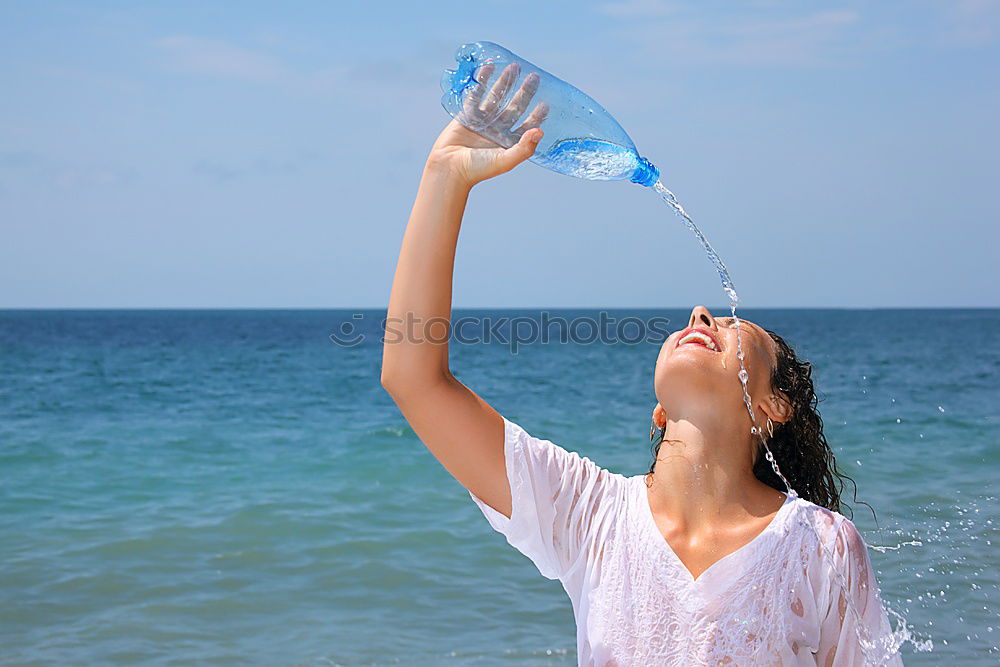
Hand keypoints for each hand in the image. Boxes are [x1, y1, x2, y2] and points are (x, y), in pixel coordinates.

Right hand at [428, 62, 549, 186]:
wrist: (449, 168)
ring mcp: (483, 121)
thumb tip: (541, 131)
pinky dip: (482, 80)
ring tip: (514, 67)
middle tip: (534, 77)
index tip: (545, 103)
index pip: (527, 125)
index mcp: (509, 141)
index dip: (537, 115)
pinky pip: (477, 93)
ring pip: (497, 97)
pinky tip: (489, 67)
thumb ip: (524, 148)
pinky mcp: (468, 114)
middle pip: (515, 107)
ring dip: (505, 82)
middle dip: (524, 92)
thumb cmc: (478, 169)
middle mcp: (498, 130)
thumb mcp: (505, 160)